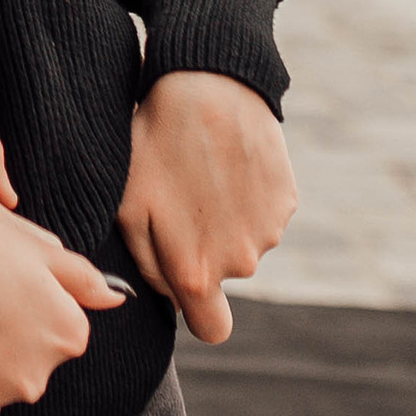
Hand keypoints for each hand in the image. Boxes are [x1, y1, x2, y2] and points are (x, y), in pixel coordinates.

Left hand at [119, 71, 296, 344]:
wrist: (207, 86)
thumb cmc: (154, 145)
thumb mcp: (129, 206)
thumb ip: (148, 266)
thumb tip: (169, 299)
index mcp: (197, 272)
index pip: (212, 329)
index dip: (198, 312)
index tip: (185, 282)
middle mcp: (240, 263)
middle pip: (222, 276)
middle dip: (203, 250)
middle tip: (181, 199)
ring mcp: (268, 232)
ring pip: (243, 243)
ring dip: (225, 221)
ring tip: (202, 174)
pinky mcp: (286, 201)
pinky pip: (263, 214)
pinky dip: (247, 197)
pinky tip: (227, 163)